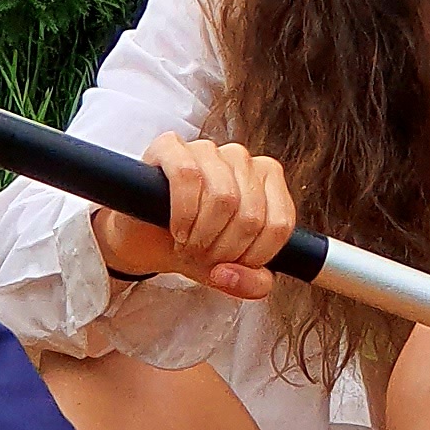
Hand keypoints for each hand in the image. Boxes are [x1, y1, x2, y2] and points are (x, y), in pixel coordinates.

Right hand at [94, 134, 295, 302]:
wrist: (150, 240)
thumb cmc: (197, 245)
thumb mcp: (232, 271)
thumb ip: (254, 283)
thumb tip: (232, 273)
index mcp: (268, 178)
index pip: (279, 225)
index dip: (254, 256)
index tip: (232, 264)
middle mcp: (241, 158)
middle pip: (251, 215)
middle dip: (224, 249)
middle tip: (203, 255)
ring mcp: (207, 149)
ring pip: (223, 196)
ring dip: (202, 235)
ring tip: (188, 244)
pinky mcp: (170, 146)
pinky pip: (187, 175)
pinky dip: (183, 212)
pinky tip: (176, 228)